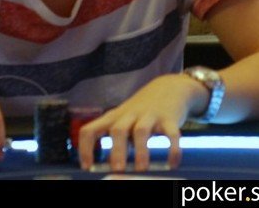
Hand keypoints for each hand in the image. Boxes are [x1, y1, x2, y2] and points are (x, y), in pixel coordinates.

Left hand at [77, 74, 194, 171]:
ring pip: (141, 131)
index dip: (85, 148)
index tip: (86, 166)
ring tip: (142, 168)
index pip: (91, 129)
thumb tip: (111, 168)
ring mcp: (149, 116)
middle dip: (116, 150)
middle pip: (118, 130)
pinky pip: (171, 134)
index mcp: (113, 118)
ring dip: (141, 150)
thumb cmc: (141, 111)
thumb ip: (118, 140)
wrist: (168, 87)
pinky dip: (172, 149)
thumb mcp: (124, 120)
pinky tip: (172, 163)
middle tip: (117, 170)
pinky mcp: (169, 118)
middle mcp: (129, 115)